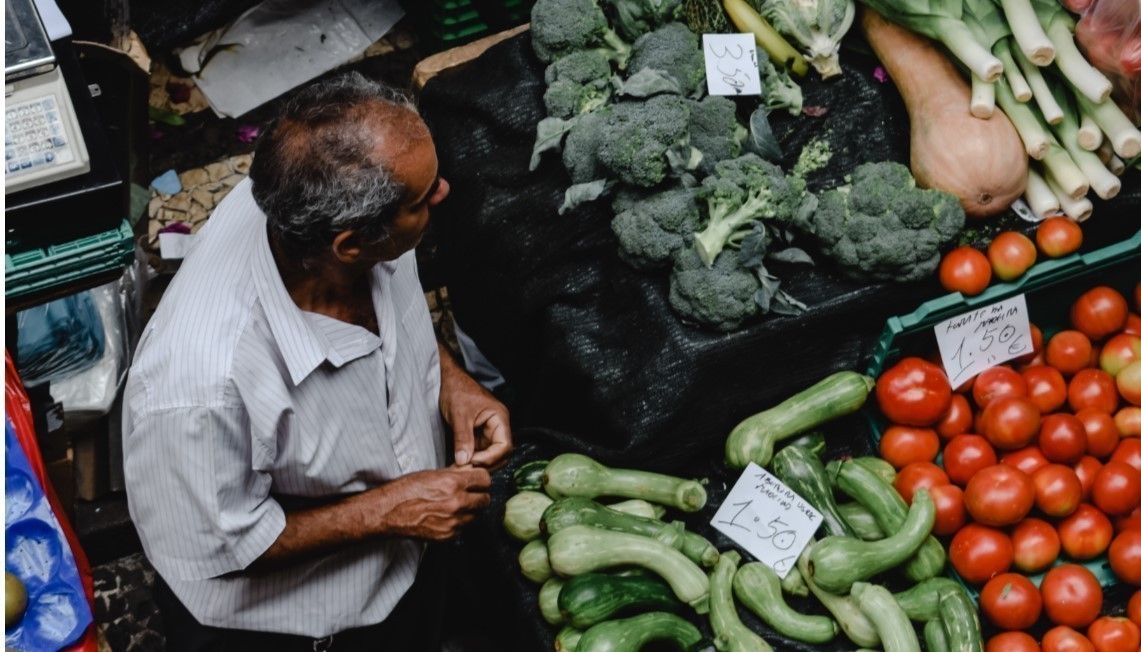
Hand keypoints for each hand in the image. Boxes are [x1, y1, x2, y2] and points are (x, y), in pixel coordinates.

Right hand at [372, 466, 491, 540]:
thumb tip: (470, 471)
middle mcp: (456, 503)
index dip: (481, 479)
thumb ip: (455, 473)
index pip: (485, 480)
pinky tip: (446, 516)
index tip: (476, 480)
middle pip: (485, 500)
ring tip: (455, 505)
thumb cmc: (405, 490)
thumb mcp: (432, 474)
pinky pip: (463, 528)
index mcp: (453, 484)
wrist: (388, 512)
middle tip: (469, 493)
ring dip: (470, 510)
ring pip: (476, 515)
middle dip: (479, 495)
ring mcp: (453, 522)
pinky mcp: (447, 536)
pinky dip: (459, 522)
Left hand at [438, 344, 512, 468]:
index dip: (491, 457)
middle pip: (501, 454)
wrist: (447, 380)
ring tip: (461, 467)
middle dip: (486, 464)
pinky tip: (460, 462)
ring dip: (478, 463)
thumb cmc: (457, 390)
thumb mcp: (459, 415)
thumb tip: (464, 461)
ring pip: (490, 456)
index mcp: (499, 418)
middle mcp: (497, 427)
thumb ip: (463, 438)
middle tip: (466, 468)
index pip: (505, 446)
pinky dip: (472, 459)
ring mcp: (488, 432)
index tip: (473, 461)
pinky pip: (480, 452)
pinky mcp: (478, 436)